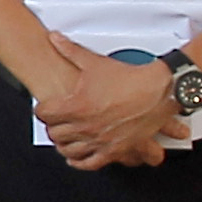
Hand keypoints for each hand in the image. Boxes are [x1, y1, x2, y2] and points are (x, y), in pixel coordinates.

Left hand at [34, 36, 183, 169]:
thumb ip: (71, 51)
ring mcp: (100, 140)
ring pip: (69, 149)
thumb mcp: (95, 63)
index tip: (44, 107)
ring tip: (62, 137)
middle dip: (52, 126)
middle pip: (55, 132)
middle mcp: (86, 126)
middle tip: (54, 121)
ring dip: (63, 144)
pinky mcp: (114, 150)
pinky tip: (75, 158)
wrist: (159, 90)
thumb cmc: (129, 78)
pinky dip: (80, 162)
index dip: (42, 109)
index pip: (44, 113)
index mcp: (77, 106)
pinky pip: (90, 163)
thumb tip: (55, 38)